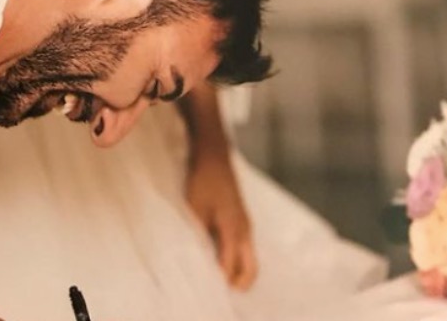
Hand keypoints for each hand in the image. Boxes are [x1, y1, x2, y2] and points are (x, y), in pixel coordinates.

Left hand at [186, 156, 257, 290]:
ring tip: (219, 277)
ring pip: (249, 257)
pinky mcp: (242, 219)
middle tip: (222, 290)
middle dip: (239, 283)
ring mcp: (246, 224)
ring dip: (239, 270)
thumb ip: (199, 234)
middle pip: (251, 268)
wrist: (214, 157)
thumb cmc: (203, 181)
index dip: (221, 279)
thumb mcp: (195, 209)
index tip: (208, 285)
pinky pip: (245, 247)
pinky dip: (238, 258)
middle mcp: (244, 230)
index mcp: (233, 228)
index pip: (231, 264)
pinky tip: (220, 257)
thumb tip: (198, 257)